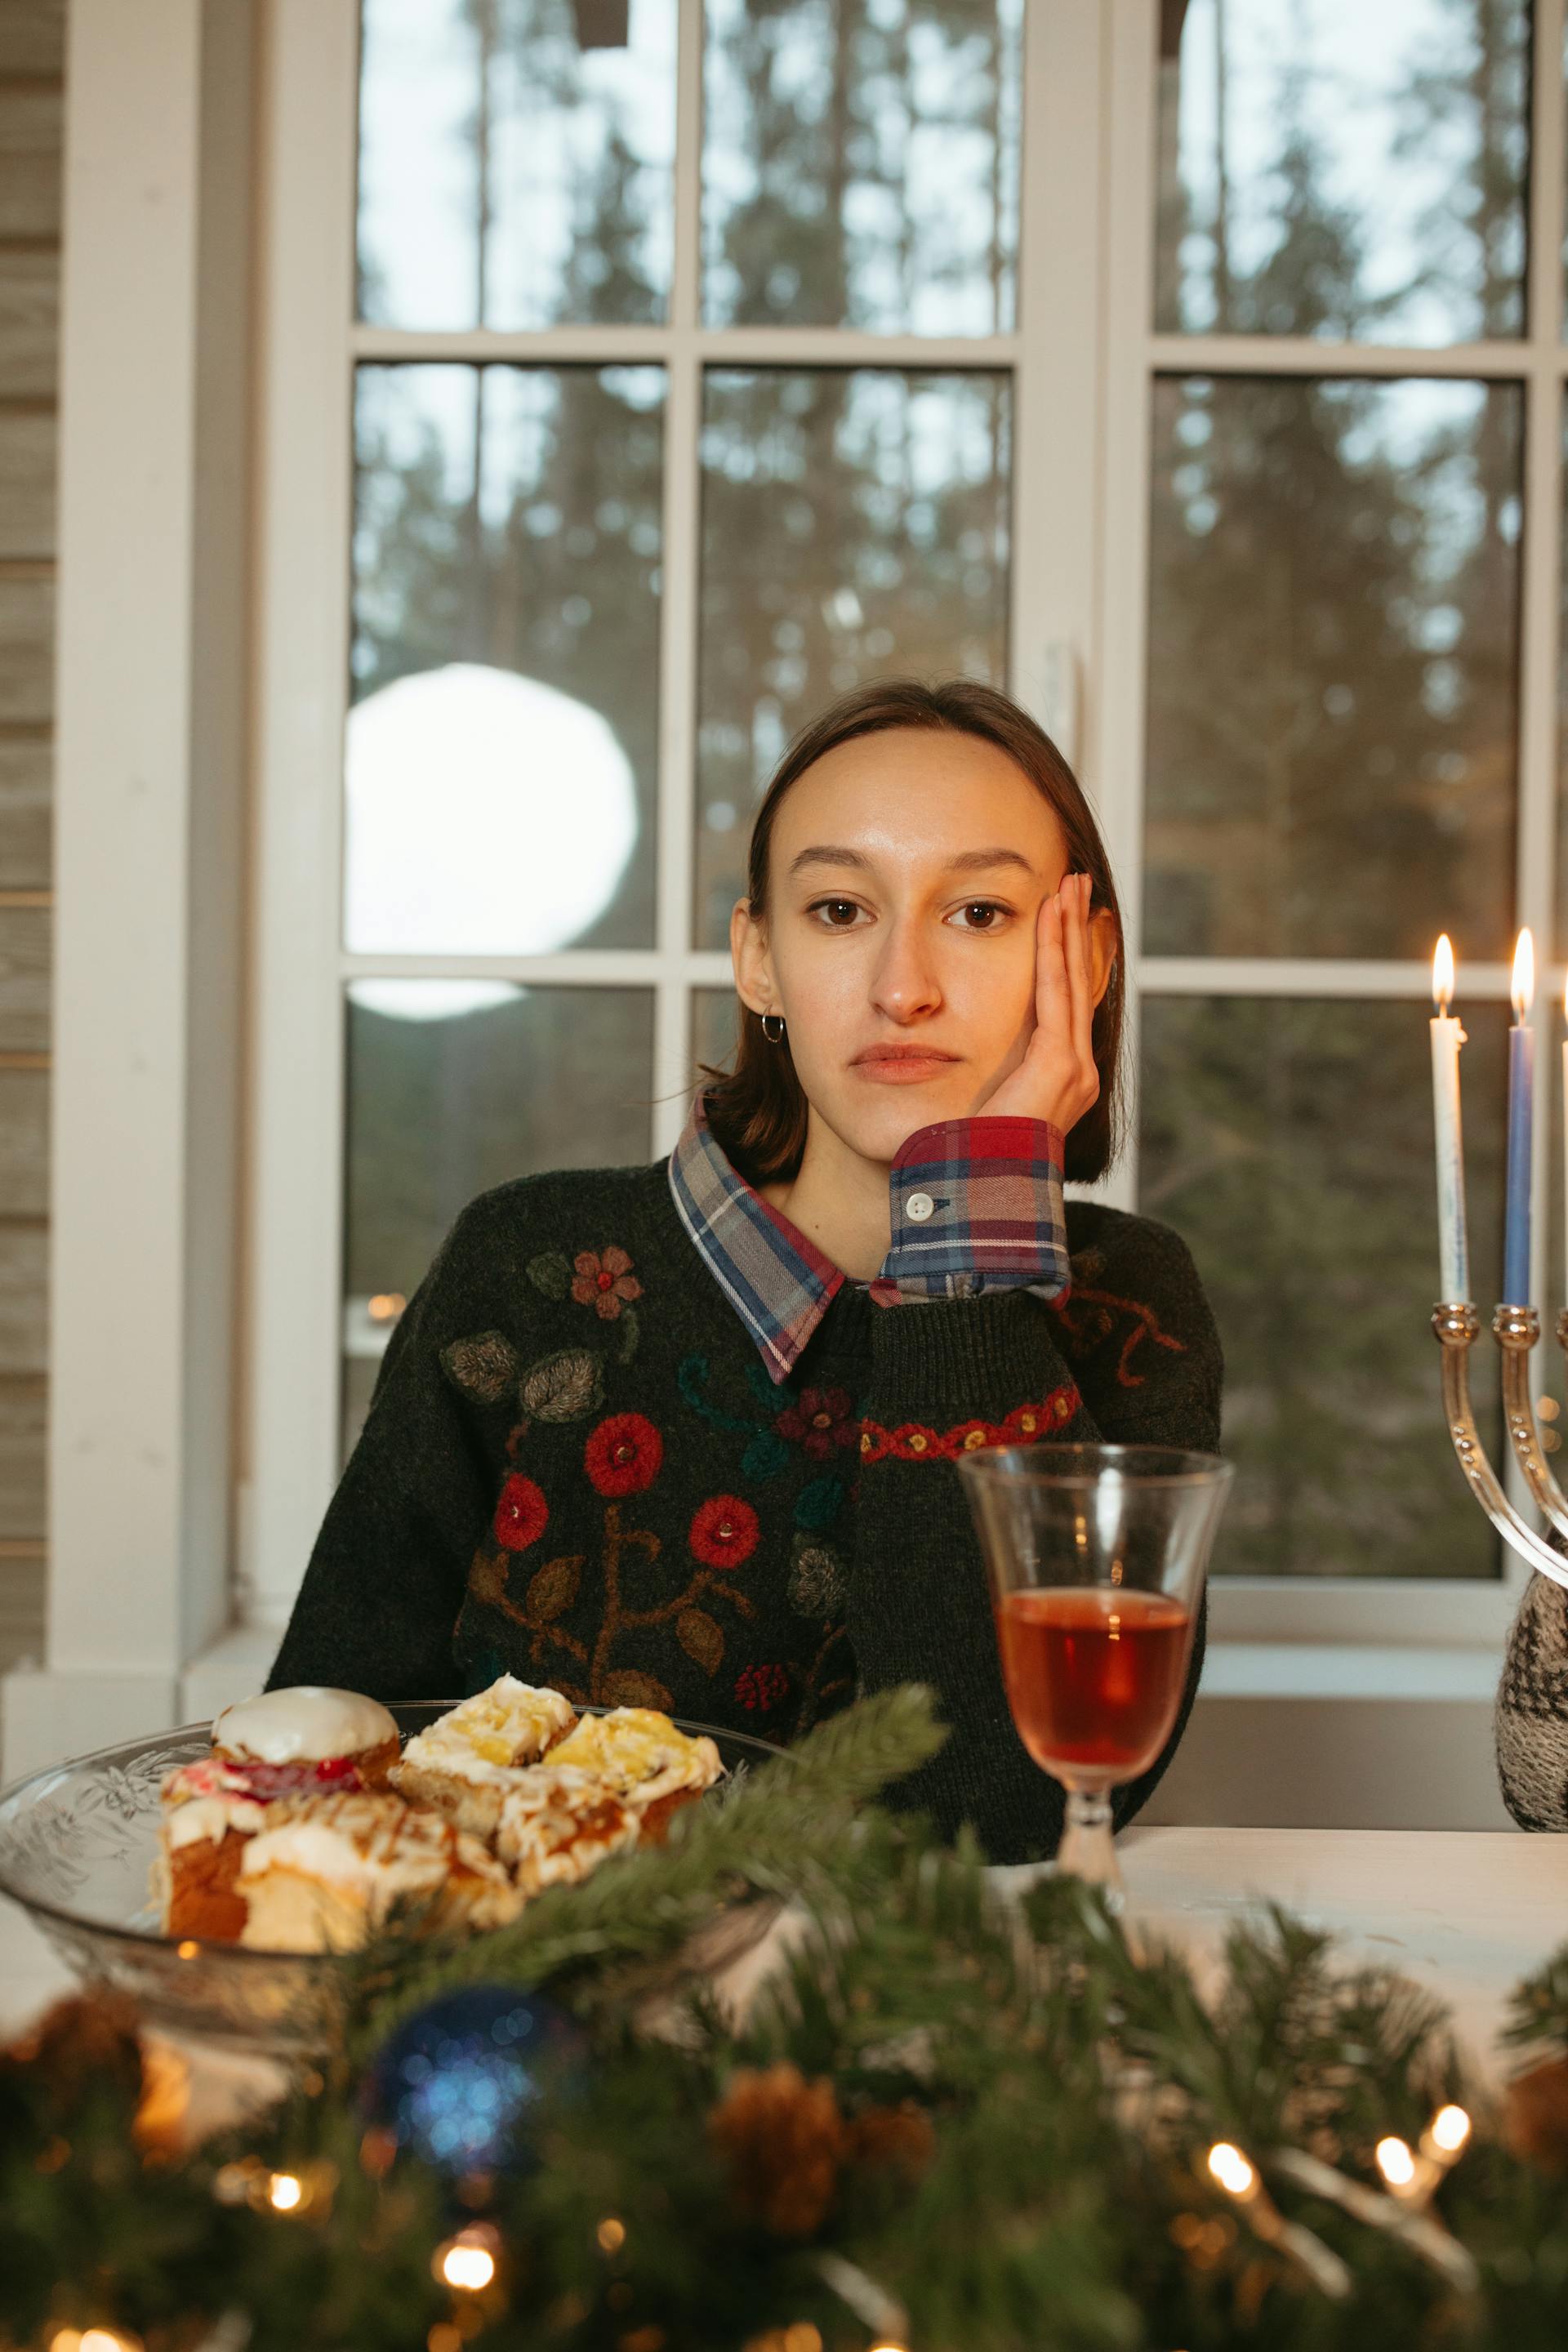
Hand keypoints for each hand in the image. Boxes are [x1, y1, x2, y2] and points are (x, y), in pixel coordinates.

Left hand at [973, 871, 1101, 1133]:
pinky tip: (1051, 915)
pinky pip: (1055, 994)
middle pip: (1078, 983)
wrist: (975, 1194)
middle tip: (1074, 882)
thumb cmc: (966, 1156)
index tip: (1060, 912)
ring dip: (1068, 929)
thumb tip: (951, 1043)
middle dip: (1075, 930)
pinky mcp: (1059, 1068)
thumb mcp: (977, 1099)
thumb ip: (983, 1070)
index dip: (1065, 954)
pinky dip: (1054, 950)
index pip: (1066, 1002)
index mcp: (1059, 1078)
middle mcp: (1076, 1072)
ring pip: (1071, 980)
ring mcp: (1073, 1070)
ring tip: (1068, 885)